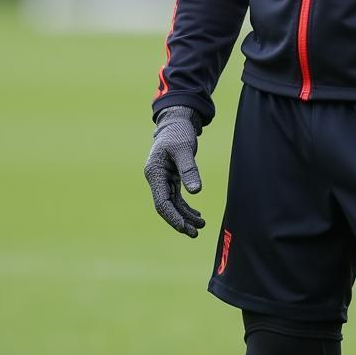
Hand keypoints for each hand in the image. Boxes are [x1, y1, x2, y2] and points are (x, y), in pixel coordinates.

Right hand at [144, 106, 205, 236]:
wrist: (177, 121)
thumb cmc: (178, 132)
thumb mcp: (184, 149)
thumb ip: (189, 170)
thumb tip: (195, 192)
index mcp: (154, 173)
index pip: (161, 202)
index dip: (172, 216)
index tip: (184, 227)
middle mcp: (157, 178)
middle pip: (166, 206)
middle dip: (180, 221)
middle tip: (195, 233)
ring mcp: (163, 179)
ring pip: (173, 204)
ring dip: (185, 216)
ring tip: (201, 226)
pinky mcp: (171, 178)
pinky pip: (177, 197)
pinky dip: (186, 207)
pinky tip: (197, 215)